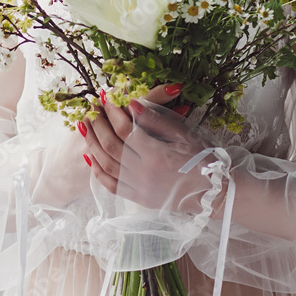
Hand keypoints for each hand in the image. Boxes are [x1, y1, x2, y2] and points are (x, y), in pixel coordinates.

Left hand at [78, 85, 215, 213]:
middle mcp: (144, 174)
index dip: (112, 111)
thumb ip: (155, 120)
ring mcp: (139, 189)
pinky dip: (97, 171)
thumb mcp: (183, 134)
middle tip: (91, 107)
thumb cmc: (201, 158)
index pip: (125, 129)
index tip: (105, 96)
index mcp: (156, 155)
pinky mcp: (138, 199)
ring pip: (106, 164)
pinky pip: (110, 185)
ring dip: (92, 143)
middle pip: (111, 145)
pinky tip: (90, 156)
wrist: (210, 193)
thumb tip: (132, 103)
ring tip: (84, 125)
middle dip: (98, 123)